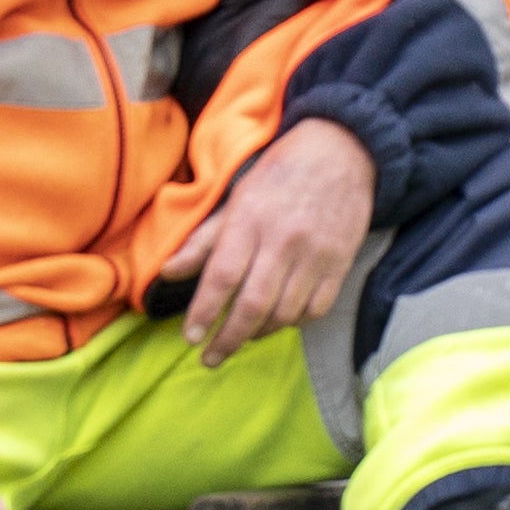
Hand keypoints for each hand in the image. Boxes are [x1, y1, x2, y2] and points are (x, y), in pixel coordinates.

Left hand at [161, 115, 376, 364]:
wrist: (342, 151)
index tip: (189, 338)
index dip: (203, 311)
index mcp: (250, 220)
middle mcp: (283, 240)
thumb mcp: (235, 195)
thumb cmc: (279, 173)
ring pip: (284, 313)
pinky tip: (278, 320)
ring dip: (258, 332)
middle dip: (228, 338)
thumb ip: (203, 238)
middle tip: (210, 358)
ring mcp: (315, 254)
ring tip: (241, 335)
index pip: (222, 275)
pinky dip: (293, 322)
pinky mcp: (340, 263)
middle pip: (253, 304)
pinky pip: (315, 309)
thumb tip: (167, 272)